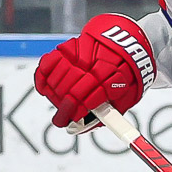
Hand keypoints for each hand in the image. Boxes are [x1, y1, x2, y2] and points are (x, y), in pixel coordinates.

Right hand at [33, 13, 156, 131]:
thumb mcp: (127, 97)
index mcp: (113, 80)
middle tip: (60, 117)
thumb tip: (85, 127)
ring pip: (57, 76)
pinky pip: (49, 61)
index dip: (73, 114)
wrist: (128, 44)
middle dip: (62, 107)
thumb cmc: (126, 73)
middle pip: (69, 89)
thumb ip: (110, 112)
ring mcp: (81, 54)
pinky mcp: (70, 46)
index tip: (66, 122)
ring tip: (58, 101)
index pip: (87, 100)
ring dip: (53, 93)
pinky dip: (43, 75)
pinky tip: (45, 86)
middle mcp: (95, 65)